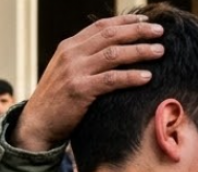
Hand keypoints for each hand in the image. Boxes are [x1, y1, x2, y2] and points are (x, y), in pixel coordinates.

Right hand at [14, 15, 164, 151]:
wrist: (37, 123)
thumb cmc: (57, 100)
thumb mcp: (68, 72)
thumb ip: (85, 59)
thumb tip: (113, 53)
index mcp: (69, 46)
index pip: (101, 26)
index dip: (125, 21)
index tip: (145, 21)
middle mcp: (71, 54)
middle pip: (111, 35)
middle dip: (138, 31)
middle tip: (160, 32)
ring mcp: (74, 71)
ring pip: (113, 54)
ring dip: (139, 51)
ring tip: (159, 51)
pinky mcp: (80, 90)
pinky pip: (111, 80)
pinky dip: (131, 77)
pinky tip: (147, 77)